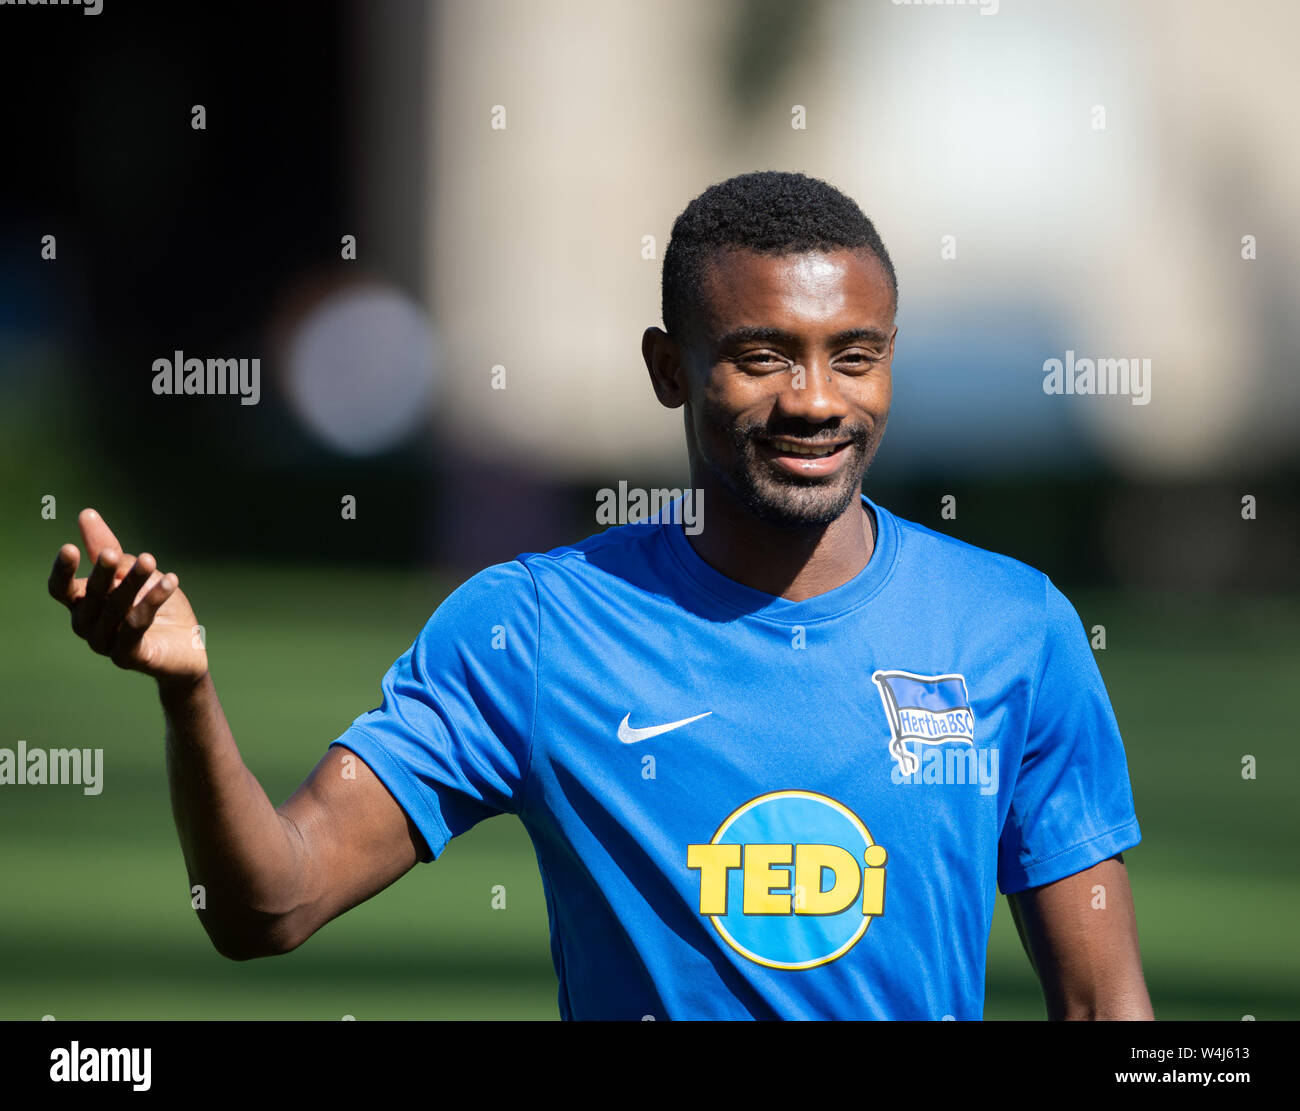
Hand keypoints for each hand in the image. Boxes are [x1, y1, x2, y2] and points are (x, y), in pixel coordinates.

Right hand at [48, 508, 208, 683]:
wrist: (186, 645)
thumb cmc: (154, 604)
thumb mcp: (133, 572)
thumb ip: (108, 548)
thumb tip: (86, 514)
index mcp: (82, 604)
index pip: (60, 589)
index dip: (62, 570)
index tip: (70, 547)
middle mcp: (88, 625)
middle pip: (90, 596)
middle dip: (102, 572)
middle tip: (113, 553)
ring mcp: (105, 643)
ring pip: (115, 608)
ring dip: (133, 582)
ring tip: (149, 560)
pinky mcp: (129, 656)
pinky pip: (136, 626)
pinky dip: (152, 600)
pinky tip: (171, 581)